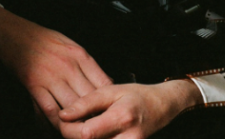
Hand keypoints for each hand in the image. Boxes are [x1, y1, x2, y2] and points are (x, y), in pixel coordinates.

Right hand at [0, 3, 112, 128]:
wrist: (14, 32)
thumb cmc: (42, 39)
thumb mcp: (70, 45)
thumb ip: (87, 64)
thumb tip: (106, 82)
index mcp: (79, 55)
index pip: (104, 83)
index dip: (109, 102)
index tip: (111, 113)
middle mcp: (68, 66)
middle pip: (89, 98)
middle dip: (96, 116)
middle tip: (99, 129)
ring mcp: (51, 76)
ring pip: (71, 108)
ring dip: (77, 124)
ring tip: (81, 133)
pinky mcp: (34, 84)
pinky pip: (49, 110)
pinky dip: (55, 123)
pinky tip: (58, 129)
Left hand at [57, 80, 202, 138]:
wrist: (161, 107)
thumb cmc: (136, 95)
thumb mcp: (111, 90)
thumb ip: (87, 102)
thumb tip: (63, 115)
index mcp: (122, 117)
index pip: (86, 133)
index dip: (68, 129)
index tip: (63, 119)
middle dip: (73, 136)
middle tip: (70, 123)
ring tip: (83, 127)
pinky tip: (94, 133)